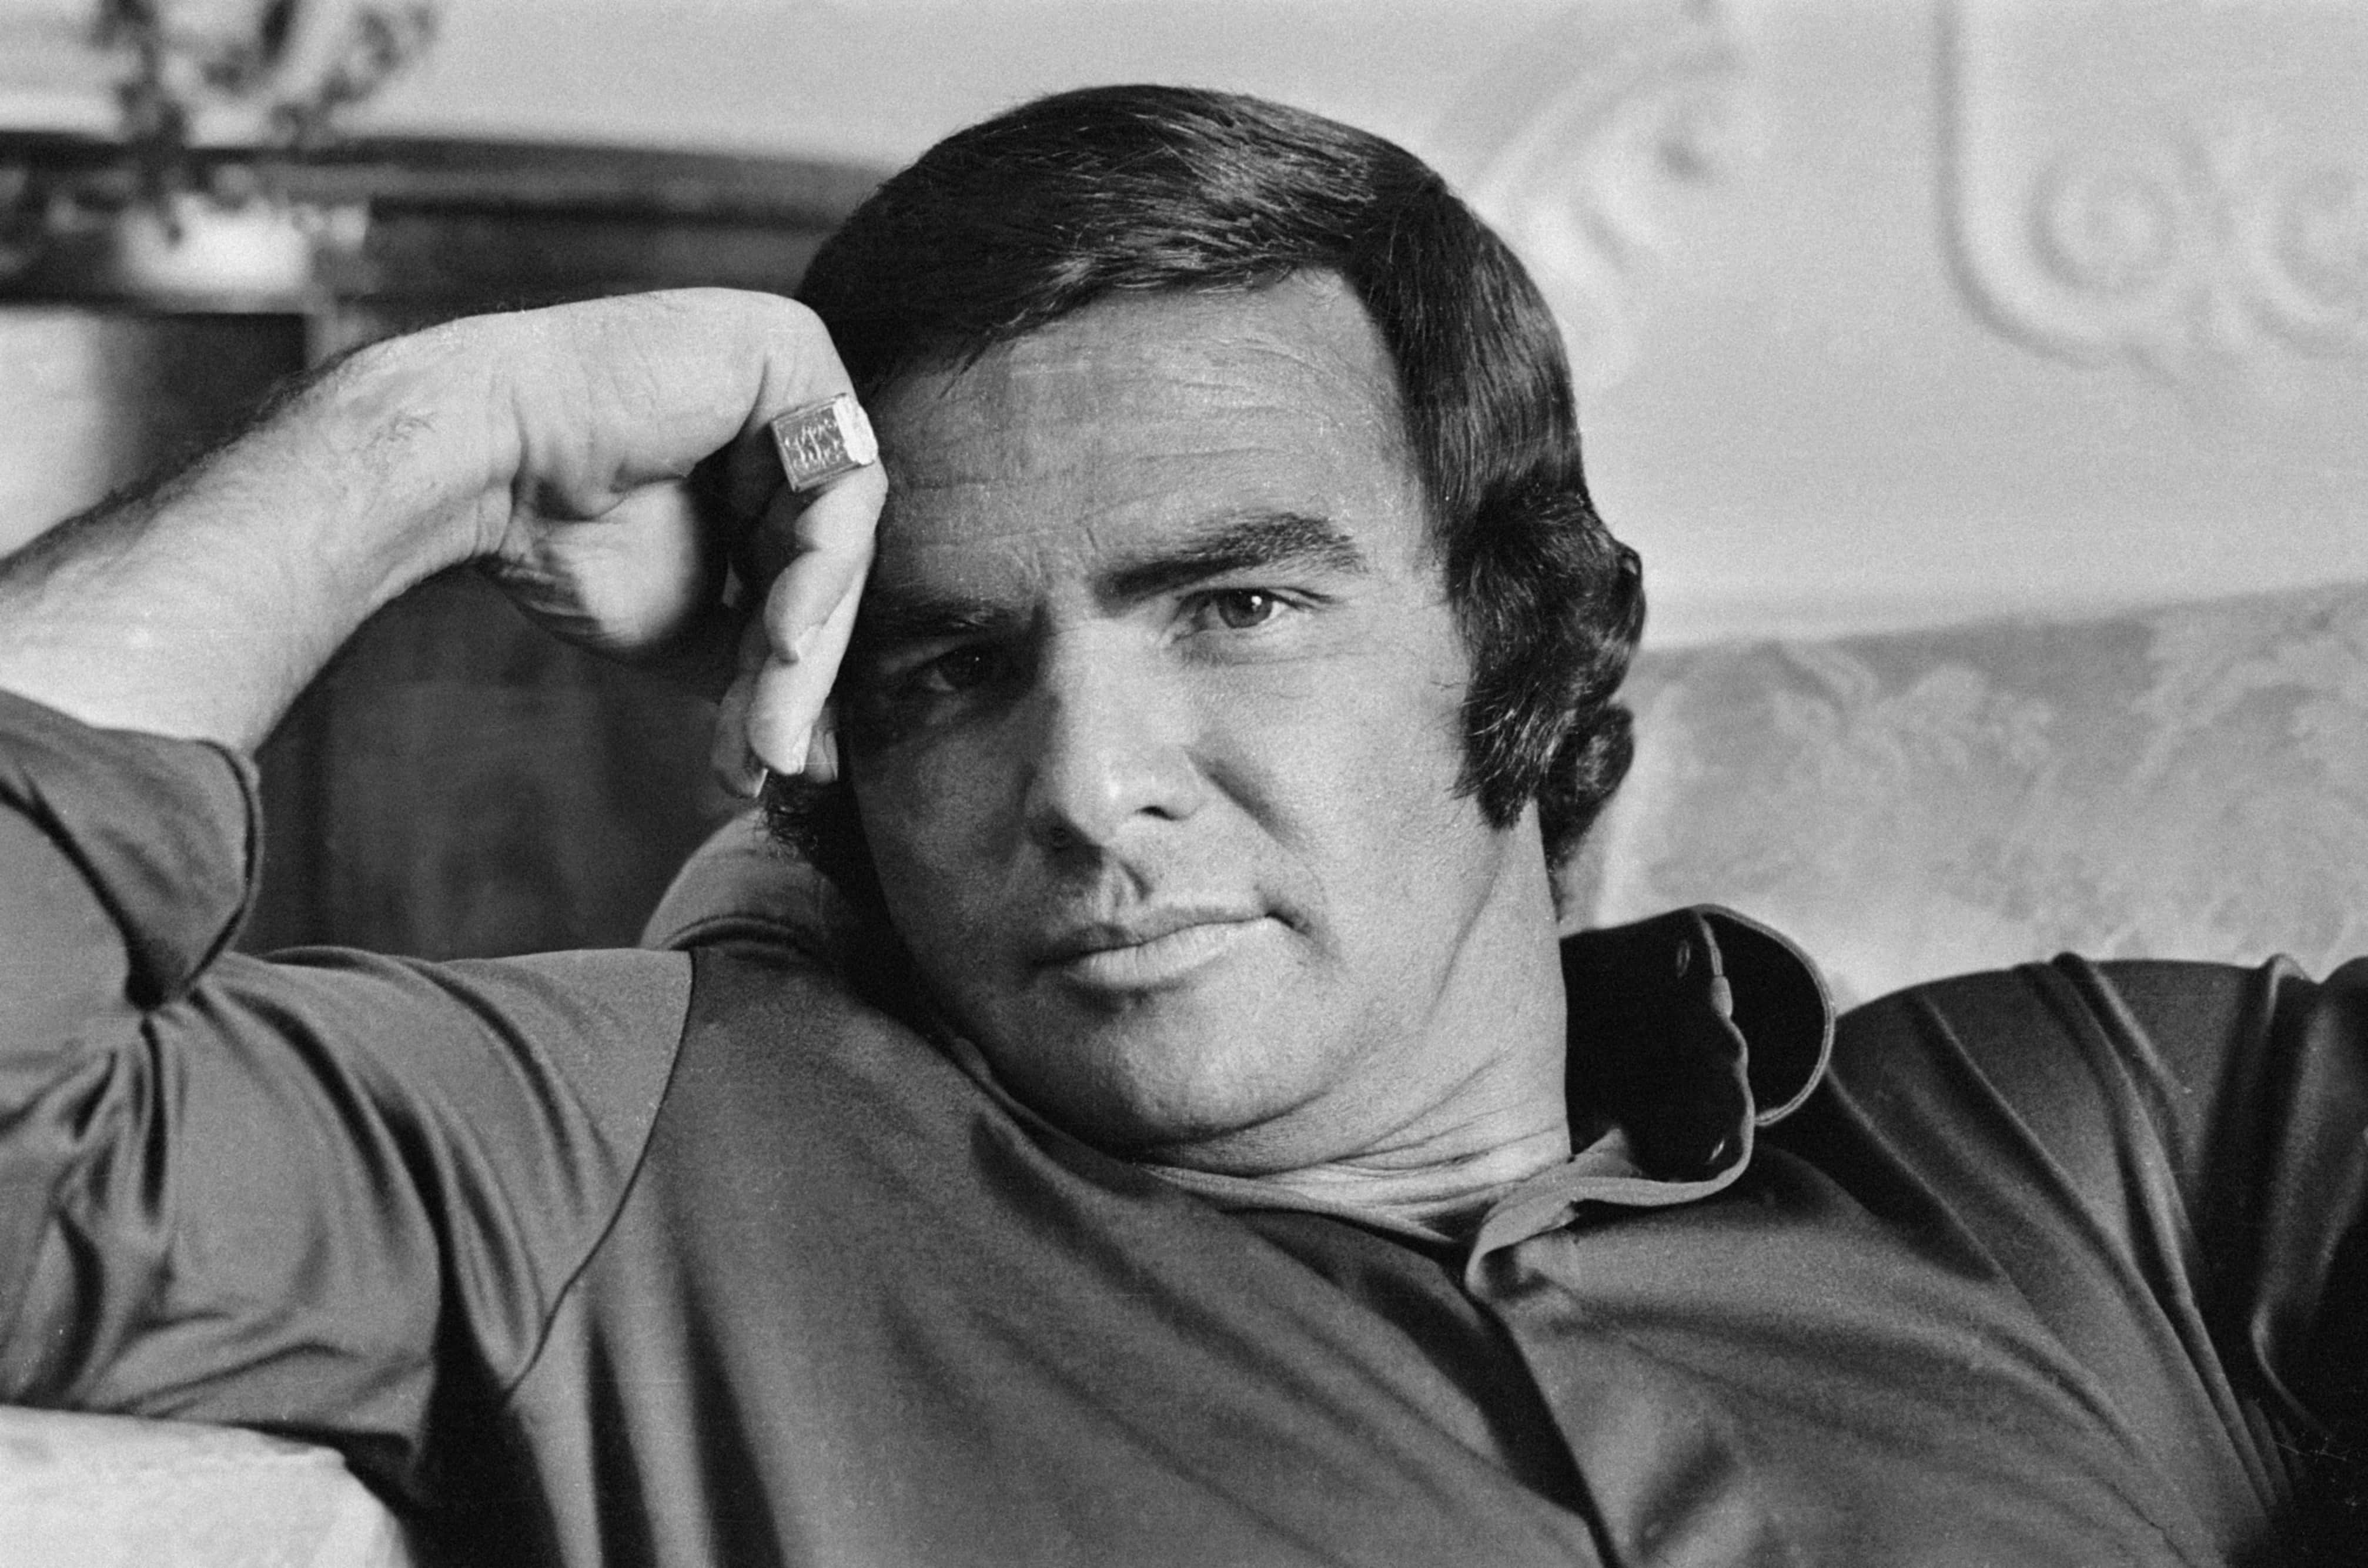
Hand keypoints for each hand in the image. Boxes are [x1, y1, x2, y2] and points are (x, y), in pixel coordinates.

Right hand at [440, 289, 885, 788]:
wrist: (479, 467)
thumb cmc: (560, 538)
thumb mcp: (685, 624)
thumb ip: (759, 667)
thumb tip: (825, 762)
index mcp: (762, 466)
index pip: (811, 580)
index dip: (792, 679)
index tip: (769, 761)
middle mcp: (786, 415)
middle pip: (832, 563)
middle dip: (800, 674)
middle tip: (775, 755)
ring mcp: (795, 375)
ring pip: (844, 537)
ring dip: (809, 642)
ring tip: (770, 718)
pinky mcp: (793, 350)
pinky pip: (843, 484)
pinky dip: (819, 574)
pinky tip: (786, 638)